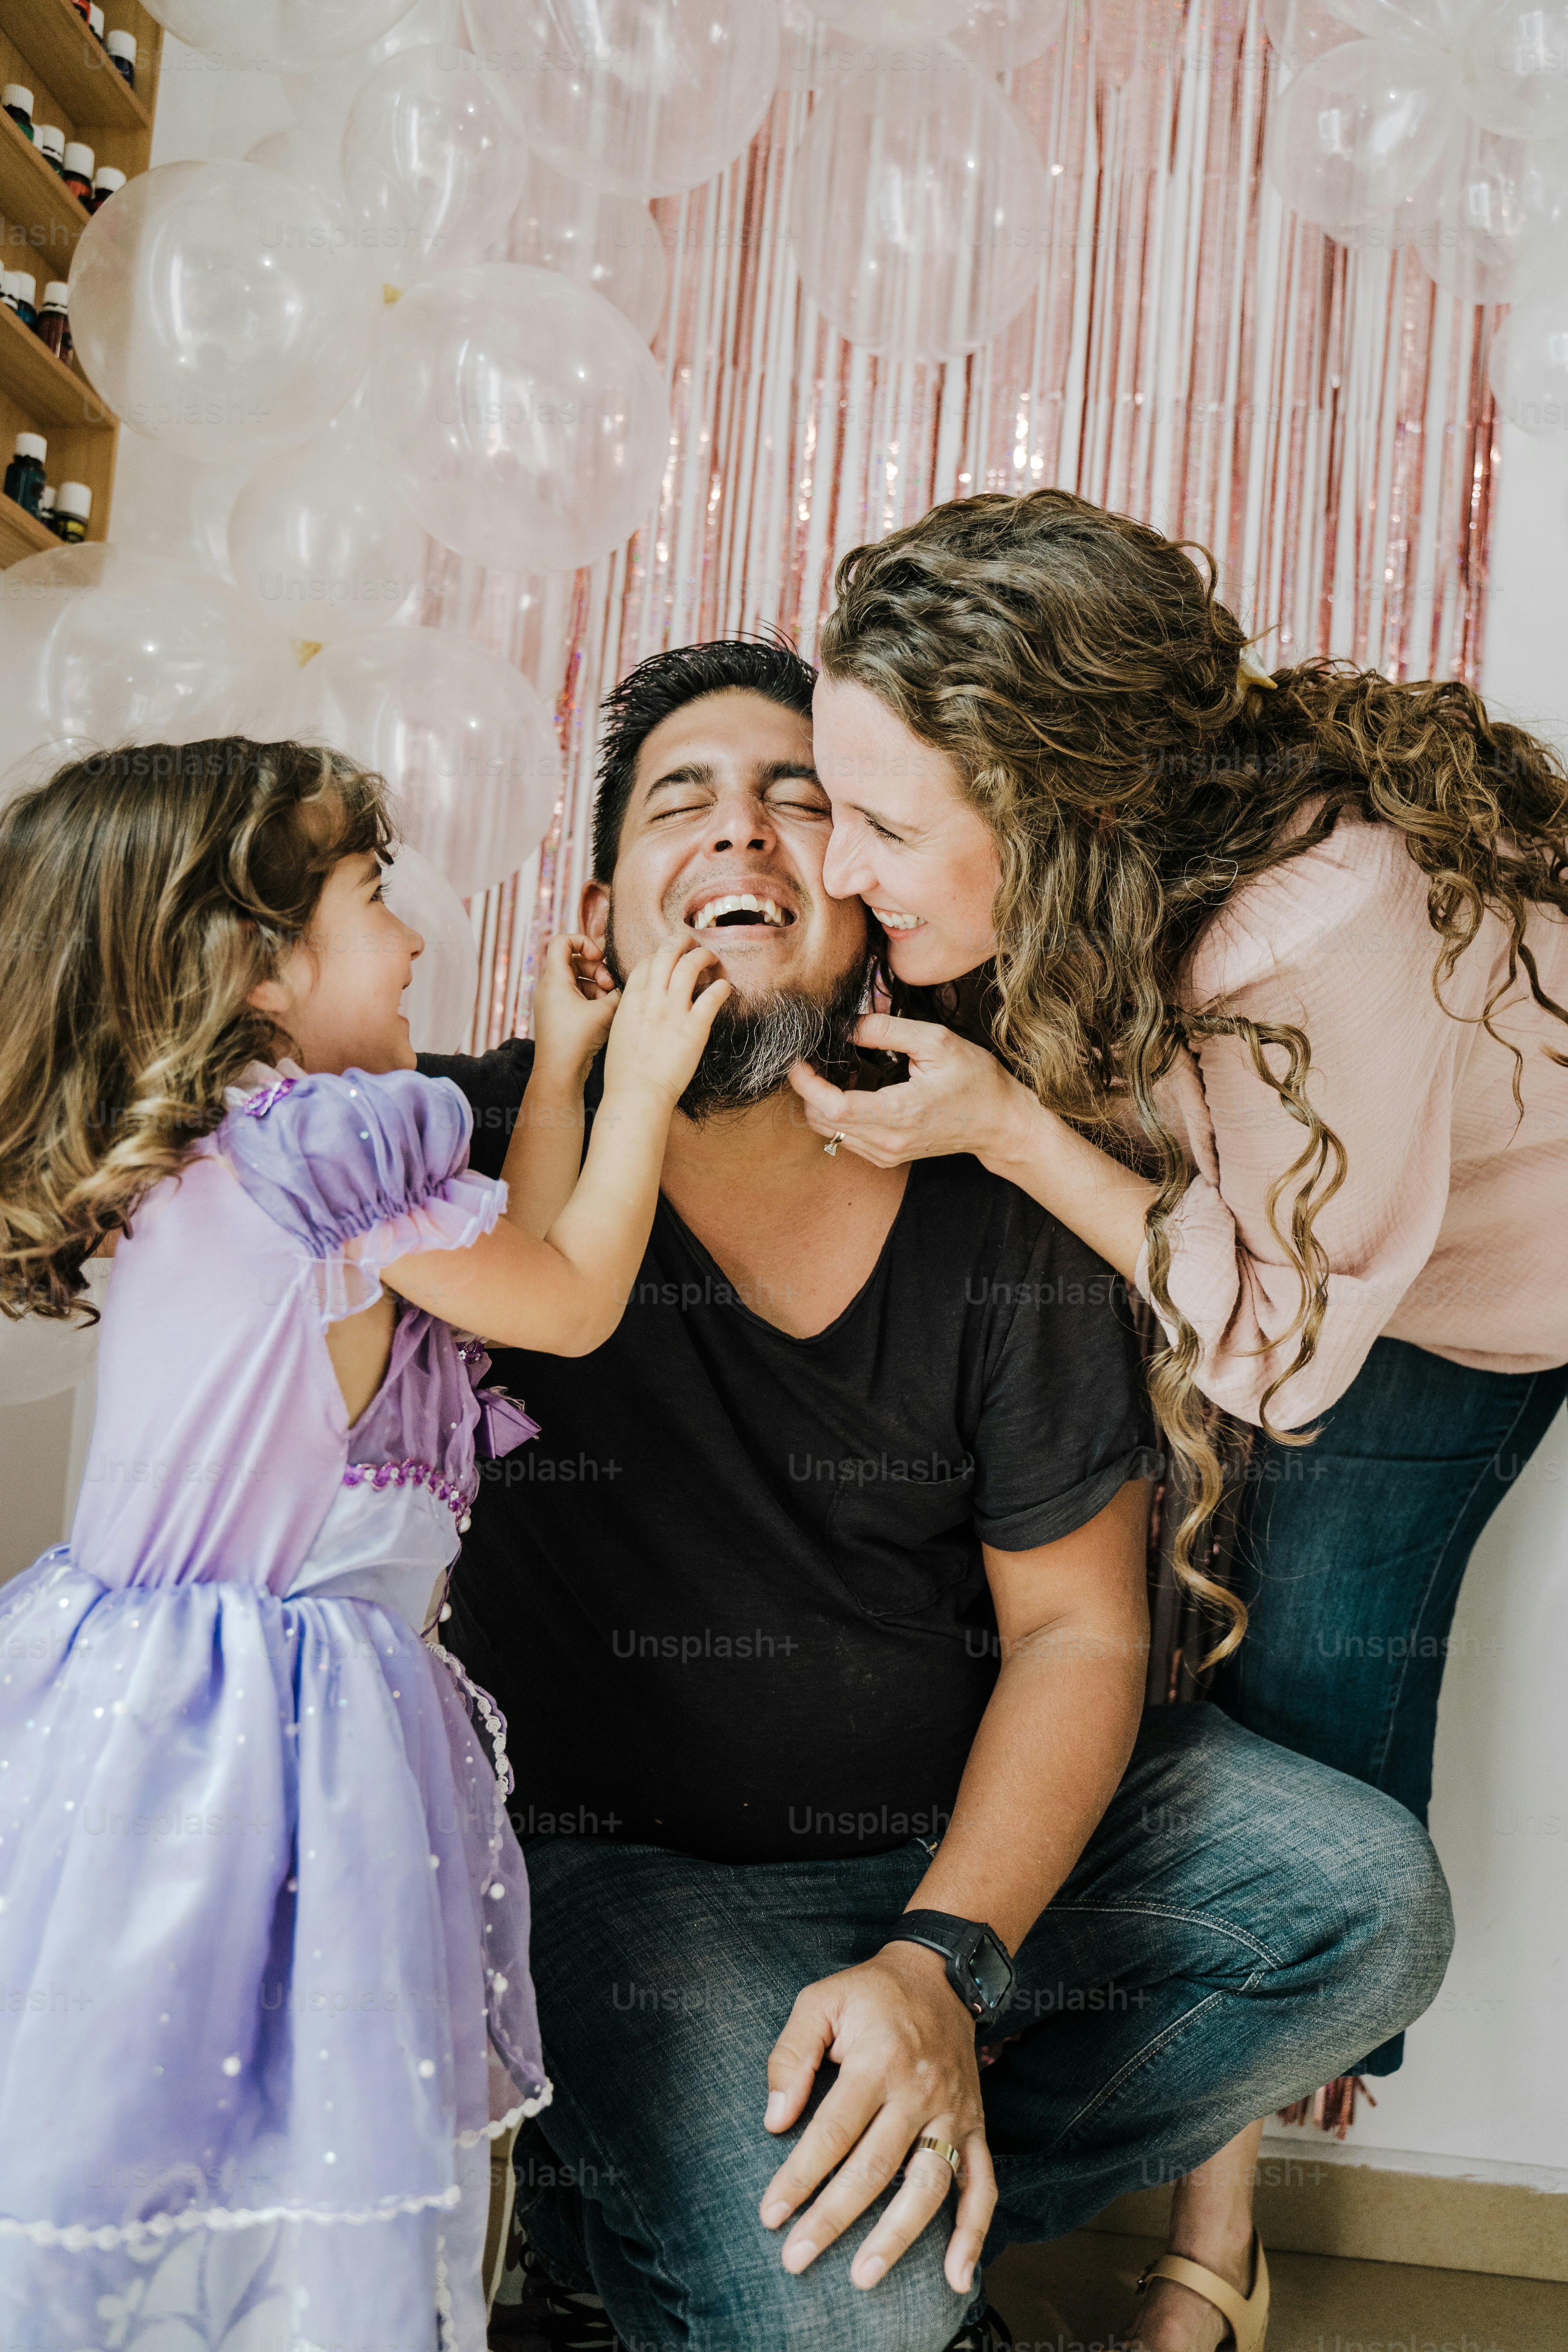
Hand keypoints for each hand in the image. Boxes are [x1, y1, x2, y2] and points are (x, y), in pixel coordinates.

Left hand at [531, 932, 619, 1089]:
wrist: (560, 1072)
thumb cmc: (577, 1040)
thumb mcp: (605, 1010)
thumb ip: (618, 991)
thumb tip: (627, 984)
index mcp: (554, 979)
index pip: (562, 941)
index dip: (583, 941)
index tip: (599, 957)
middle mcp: (550, 987)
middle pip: (574, 960)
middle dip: (597, 968)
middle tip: (610, 984)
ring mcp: (553, 1001)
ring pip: (578, 979)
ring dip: (598, 985)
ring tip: (610, 1001)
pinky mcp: (559, 1015)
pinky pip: (577, 996)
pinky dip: (592, 999)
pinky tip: (605, 1012)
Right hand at [601, 933, 729, 1107]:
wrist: (636, 1096)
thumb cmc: (625, 1071)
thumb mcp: (619, 1031)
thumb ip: (632, 1011)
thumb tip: (643, 1002)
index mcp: (630, 1000)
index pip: (645, 962)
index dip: (660, 955)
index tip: (671, 960)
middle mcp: (651, 1000)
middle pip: (666, 953)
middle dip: (681, 941)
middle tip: (693, 943)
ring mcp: (673, 1012)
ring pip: (689, 966)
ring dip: (704, 956)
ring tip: (712, 958)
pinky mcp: (694, 1029)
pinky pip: (712, 996)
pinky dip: (722, 987)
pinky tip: (725, 988)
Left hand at [759, 1942, 995, 2296]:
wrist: (940, 1975)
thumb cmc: (869, 1993)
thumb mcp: (820, 2001)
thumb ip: (791, 2056)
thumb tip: (774, 2120)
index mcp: (878, 2059)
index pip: (834, 2130)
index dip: (800, 2175)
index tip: (770, 2214)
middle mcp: (920, 2091)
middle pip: (875, 2167)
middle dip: (833, 2218)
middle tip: (796, 2258)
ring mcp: (953, 2111)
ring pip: (929, 2185)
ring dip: (897, 2236)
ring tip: (863, 2276)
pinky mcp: (975, 2126)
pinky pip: (982, 2185)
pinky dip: (972, 2233)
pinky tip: (955, 2277)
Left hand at [788, 1016, 1034, 1170]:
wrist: (999, 1123)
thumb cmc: (975, 1080)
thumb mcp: (936, 1041)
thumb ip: (886, 1030)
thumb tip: (845, 1026)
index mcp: (900, 1114)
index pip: (833, 1108)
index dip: (806, 1083)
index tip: (799, 1057)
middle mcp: (888, 1142)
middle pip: (821, 1122)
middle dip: (809, 1088)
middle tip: (818, 1056)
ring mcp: (886, 1155)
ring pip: (828, 1132)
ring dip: (822, 1100)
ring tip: (841, 1068)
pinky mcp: (886, 1157)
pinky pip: (845, 1137)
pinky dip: (837, 1113)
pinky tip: (856, 1087)